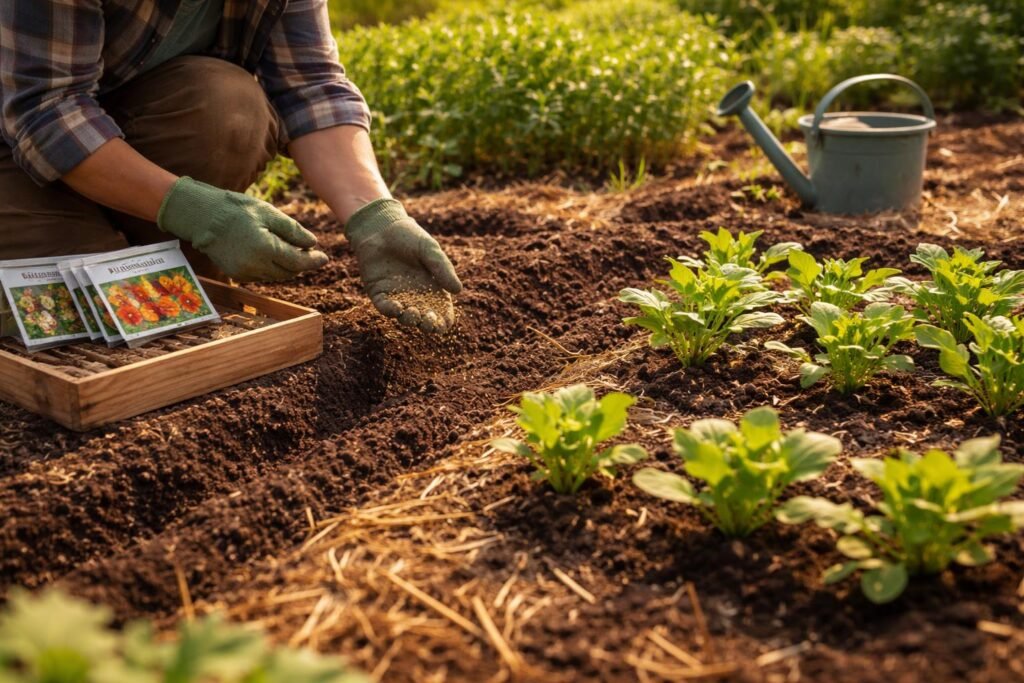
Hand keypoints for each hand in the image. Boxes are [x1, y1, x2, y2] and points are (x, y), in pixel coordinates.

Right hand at [157, 177, 328, 281]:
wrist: (201, 216)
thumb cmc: (236, 209)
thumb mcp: (268, 213)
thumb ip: (293, 231)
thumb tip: (313, 244)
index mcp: (265, 249)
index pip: (298, 261)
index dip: (313, 260)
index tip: (324, 258)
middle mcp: (255, 266)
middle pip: (288, 272)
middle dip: (301, 263)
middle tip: (309, 252)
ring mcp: (244, 273)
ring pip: (276, 275)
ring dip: (286, 266)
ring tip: (291, 251)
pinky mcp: (236, 274)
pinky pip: (262, 275)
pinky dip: (271, 267)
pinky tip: (272, 254)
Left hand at [345, 198, 462, 332]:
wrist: (381, 226)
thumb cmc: (409, 236)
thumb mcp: (430, 250)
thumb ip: (443, 269)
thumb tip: (458, 291)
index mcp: (432, 287)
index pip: (441, 310)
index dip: (444, 321)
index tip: (444, 323)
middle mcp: (415, 295)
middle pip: (424, 318)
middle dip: (427, 325)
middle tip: (428, 321)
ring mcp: (396, 295)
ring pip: (404, 316)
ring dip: (410, 319)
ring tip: (413, 313)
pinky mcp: (378, 292)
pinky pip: (384, 307)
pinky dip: (390, 311)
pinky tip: (397, 308)